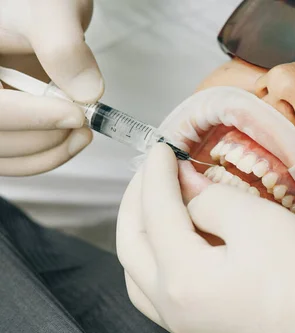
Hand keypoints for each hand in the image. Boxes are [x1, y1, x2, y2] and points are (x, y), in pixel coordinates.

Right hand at [0, 0, 103, 175]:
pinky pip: (15, 155)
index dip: (32, 117)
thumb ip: (65, 48)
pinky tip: (73, 138)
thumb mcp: (51, 11)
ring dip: (48, 153)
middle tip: (83, 123)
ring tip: (83, 132)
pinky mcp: (4, 123)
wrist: (41, 7)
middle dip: (44, 139)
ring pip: (4, 156)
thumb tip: (87, 94)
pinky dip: (46, 155)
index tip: (75, 114)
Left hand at [117, 144, 294, 332]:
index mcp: (182, 279)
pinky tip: (177, 246)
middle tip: (153, 173)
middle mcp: (173, 309)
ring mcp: (186, 328)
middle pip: (132, 246)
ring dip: (142, 235)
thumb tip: (187, 186)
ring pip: (139, 275)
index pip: (154, 212)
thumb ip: (212, 198)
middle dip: (137, 202)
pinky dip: (158, 262)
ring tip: (159, 207)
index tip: (161, 149)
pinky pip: (160, 296)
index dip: (155, 173)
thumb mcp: (259, 222)